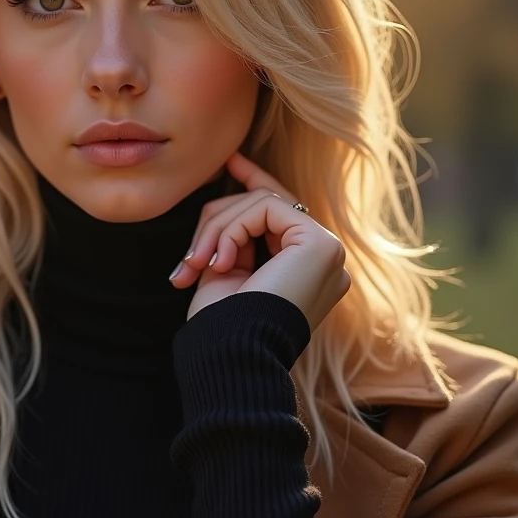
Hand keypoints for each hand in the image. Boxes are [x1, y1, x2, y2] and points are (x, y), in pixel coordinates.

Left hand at [170, 151, 350, 331]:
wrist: (231, 356)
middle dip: (217, 220)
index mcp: (305, 271)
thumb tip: (223, 195)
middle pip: (265, 204)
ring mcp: (328, 252)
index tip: (229, 161)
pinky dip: (233, 229)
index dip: (256, 180)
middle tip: (188, 259)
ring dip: (217, 228)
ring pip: (262, 202)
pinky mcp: (320, 245)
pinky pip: (266, 207)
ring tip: (197, 264)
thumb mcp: (224, 274)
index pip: (282, 211)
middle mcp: (325, 261)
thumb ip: (232, 237)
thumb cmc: (222, 327)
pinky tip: (221, 263)